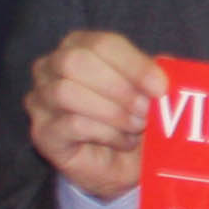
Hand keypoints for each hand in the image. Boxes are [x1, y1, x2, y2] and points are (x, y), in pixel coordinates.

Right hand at [24, 30, 164, 203]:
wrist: (121, 164)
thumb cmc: (133, 118)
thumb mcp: (151, 91)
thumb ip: (158, 73)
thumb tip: (168, 63)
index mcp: (79, 46)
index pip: (102, 44)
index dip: (134, 65)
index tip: (161, 87)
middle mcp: (51, 67)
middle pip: (76, 62)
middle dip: (119, 87)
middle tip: (146, 109)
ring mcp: (40, 100)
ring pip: (67, 92)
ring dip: (112, 112)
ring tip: (137, 126)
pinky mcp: (43, 132)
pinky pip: (71, 124)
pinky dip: (106, 133)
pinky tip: (124, 141)